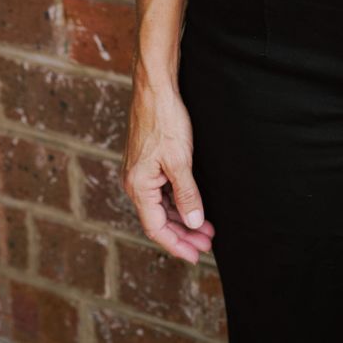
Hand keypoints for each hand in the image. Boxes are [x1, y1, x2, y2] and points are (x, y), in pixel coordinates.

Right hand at [119, 81, 215, 261]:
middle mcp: (134, 183)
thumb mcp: (180, 160)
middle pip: (159, 219)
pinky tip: (192, 204)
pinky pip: (160, 191)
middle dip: (184, 233)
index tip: (196, 254)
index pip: (157, 228)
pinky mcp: (146, 162)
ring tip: (205, 227)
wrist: (155, 88)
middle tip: (207, 242)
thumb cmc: (165, 120)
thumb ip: (187, 194)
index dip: (177, 244)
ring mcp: (140, 172)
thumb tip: (194, 222)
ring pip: (161, 206)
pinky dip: (177, 201)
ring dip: (182, 217)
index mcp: (138, 187)